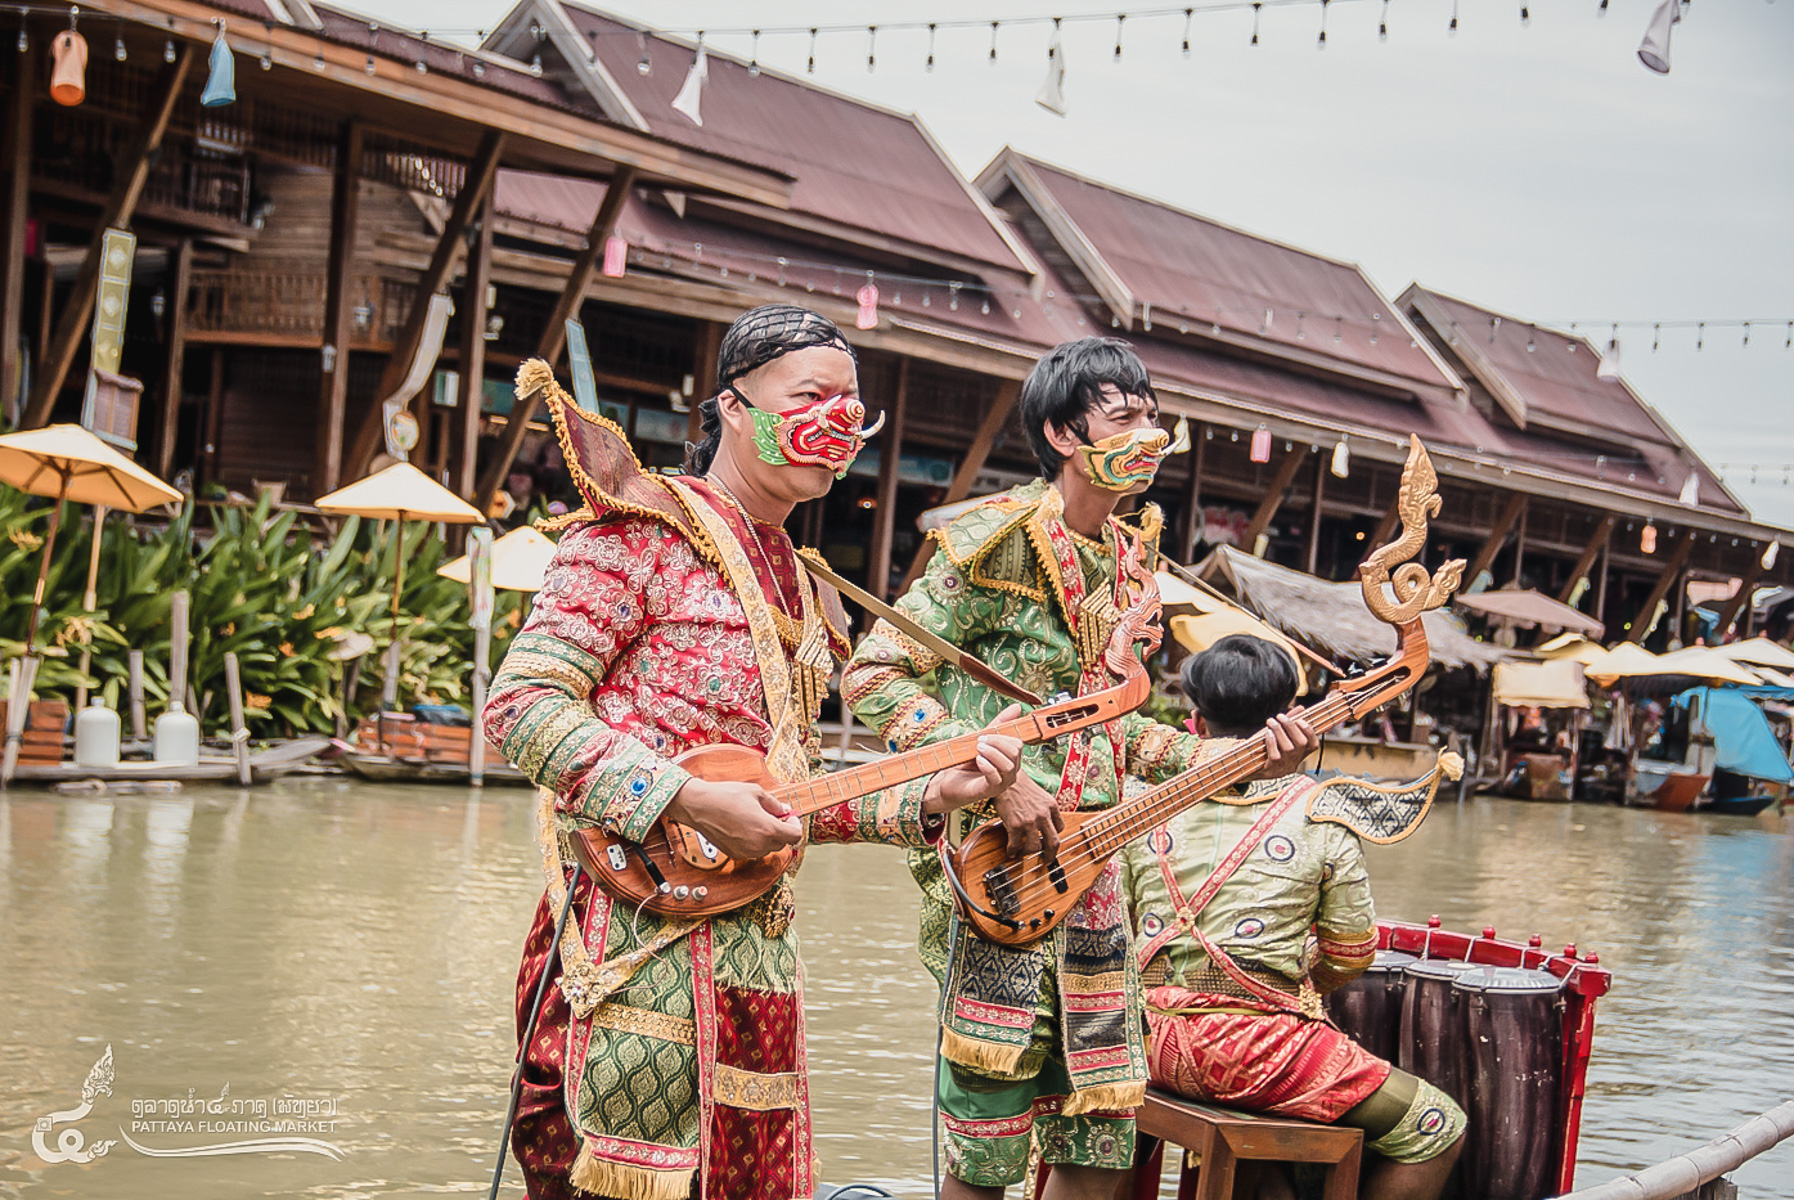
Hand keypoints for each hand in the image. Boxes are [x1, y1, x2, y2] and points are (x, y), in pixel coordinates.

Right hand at [664, 777, 802, 861]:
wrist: (699, 806)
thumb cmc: (725, 796)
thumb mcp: (756, 792)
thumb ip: (774, 804)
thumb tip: (784, 810)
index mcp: (767, 829)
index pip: (795, 836)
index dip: (796, 825)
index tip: (790, 818)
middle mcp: (758, 845)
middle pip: (782, 843)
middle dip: (782, 830)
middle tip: (775, 816)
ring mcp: (746, 851)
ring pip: (767, 848)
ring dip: (768, 837)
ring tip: (758, 820)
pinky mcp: (735, 853)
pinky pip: (753, 850)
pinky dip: (754, 841)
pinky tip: (746, 827)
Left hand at [924, 704, 1025, 813]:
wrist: (949, 781)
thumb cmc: (967, 761)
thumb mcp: (982, 739)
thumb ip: (999, 724)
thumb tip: (1017, 706)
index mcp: (1011, 759)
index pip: (1017, 744)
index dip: (1001, 737)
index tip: (983, 735)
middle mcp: (1011, 772)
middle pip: (1015, 752)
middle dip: (997, 743)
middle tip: (978, 742)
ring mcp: (1003, 783)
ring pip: (1009, 765)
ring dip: (992, 753)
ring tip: (977, 750)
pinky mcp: (990, 791)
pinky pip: (996, 778)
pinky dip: (987, 766)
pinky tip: (978, 760)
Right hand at [994, 772, 1062, 861]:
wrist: (1003, 777)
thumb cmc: (1018, 784)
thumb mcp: (1039, 794)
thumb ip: (1044, 808)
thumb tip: (1043, 823)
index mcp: (1051, 806)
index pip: (1060, 827)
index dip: (1053, 836)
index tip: (1048, 842)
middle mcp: (1043, 814)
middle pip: (1054, 842)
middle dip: (1051, 855)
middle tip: (1047, 861)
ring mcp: (1030, 821)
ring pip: (1035, 847)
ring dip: (1028, 853)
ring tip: (1022, 853)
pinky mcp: (1015, 824)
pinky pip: (1016, 844)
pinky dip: (1013, 851)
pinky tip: (1011, 852)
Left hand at [1256, 713, 1319, 778]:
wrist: (1246, 767)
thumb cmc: (1264, 748)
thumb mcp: (1278, 736)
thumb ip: (1290, 723)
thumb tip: (1301, 708)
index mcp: (1298, 755)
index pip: (1313, 745)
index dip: (1310, 732)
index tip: (1300, 720)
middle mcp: (1293, 763)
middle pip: (1301, 743)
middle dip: (1291, 726)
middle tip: (1280, 716)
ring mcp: (1283, 768)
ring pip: (1288, 748)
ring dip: (1279, 731)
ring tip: (1271, 721)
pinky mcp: (1271, 771)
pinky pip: (1275, 756)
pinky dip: (1272, 741)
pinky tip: (1267, 733)